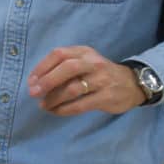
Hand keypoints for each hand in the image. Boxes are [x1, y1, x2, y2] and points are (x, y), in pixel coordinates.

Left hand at [28, 45, 145, 116]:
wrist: (132, 84)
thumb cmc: (99, 74)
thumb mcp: (84, 62)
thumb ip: (63, 68)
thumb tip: (36, 82)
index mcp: (83, 52)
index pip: (59, 54)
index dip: (42, 67)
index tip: (31, 81)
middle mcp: (93, 63)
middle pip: (67, 68)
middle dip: (47, 81)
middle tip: (34, 93)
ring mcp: (102, 79)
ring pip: (73, 88)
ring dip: (54, 98)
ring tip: (44, 105)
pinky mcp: (107, 96)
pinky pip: (82, 104)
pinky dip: (65, 109)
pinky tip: (56, 111)